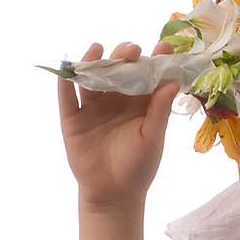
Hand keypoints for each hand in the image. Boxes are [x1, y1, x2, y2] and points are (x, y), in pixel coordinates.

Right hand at [59, 38, 178, 207]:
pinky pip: (67, 97)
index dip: (154, 60)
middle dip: (124, 57)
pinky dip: (66, 81)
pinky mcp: (73, 119)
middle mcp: (116, 100)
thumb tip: (172, 82)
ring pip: (92, 79)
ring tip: (100, 50)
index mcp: (139, 103)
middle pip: (118, 71)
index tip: (164, 46)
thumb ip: (160, 111)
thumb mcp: (152, 138)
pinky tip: (69, 66)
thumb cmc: (138, 167)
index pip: (147, 76)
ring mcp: (93, 107)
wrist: (113, 194)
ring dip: (95, 62)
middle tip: (132, 50)